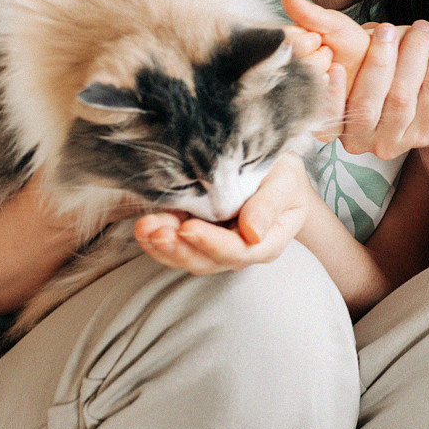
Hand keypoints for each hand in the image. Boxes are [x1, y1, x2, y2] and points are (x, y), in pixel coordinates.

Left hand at [134, 151, 317, 274]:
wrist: (274, 168)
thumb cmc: (283, 172)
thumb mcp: (286, 178)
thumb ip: (271, 204)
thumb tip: (253, 233)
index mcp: (269, 240)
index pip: (241, 250)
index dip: (213, 243)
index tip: (188, 227)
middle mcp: (242, 250)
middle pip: (210, 260)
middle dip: (181, 248)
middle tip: (158, 232)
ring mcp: (217, 246)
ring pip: (188, 257)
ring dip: (163, 247)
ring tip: (145, 228)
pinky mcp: (196, 237)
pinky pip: (175, 247)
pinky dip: (156, 240)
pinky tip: (143, 229)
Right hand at [282, 0, 428, 157]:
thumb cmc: (380, 70)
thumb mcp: (350, 51)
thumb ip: (321, 28)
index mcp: (335, 125)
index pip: (326, 115)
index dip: (330, 94)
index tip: (334, 65)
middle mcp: (362, 140)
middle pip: (367, 105)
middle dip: (378, 63)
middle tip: (387, 28)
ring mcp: (396, 140)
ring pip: (402, 98)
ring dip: (414, 56)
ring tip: (423, 26)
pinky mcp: (428, 131)